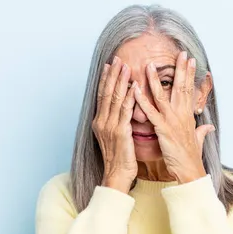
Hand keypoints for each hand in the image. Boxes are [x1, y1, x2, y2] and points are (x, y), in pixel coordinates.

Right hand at [92, 56, 137, 192]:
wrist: (117, 175)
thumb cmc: (120, 158)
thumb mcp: (115, 137)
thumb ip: (116, 122)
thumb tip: (120, 110)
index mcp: (99, 122)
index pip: (102, 95)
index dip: (106, 79)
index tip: (110, 65)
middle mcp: (101, 122)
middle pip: (106, 92)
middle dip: (112, 74)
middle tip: (117, 59)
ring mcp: (109, 126)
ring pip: (114, 98)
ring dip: (120, 80)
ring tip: (125, 66)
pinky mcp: (119, 131)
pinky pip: (124, 110)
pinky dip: (128, 96)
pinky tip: (133, 86)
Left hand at [133, 51, 214, 183]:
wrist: (189, 170)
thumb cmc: (191, 157)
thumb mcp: (198, 141)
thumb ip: (202, 131)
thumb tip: (208, 127)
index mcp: (188, 116)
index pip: (189, 90)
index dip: (189, 74)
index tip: (190, 60)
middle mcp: (181, 115)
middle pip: (181, 87)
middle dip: (181, 69)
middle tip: (180, 53)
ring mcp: (171, 121)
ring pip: (162, 96)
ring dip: (155, 79)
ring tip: (150, 65)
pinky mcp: (162, 129)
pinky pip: (150, 112)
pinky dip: (141, 100)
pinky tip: (135, 89)